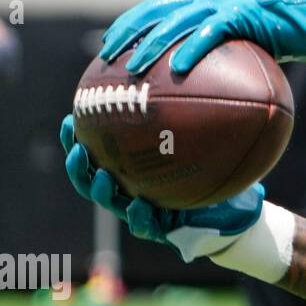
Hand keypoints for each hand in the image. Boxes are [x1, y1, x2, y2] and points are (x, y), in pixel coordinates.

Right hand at [59, 115, 264, 260]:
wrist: (234, 210)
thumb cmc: (215, 172)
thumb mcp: (204, 140)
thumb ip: (191, 116)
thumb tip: (184, 74)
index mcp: (133, 169)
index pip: (98, 153)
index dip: (78, 140)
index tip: (71, 119)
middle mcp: (131, 189)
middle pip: (91, 178)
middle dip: (78, 165)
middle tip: (77, 148)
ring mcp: (143, 211)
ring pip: (110, 203)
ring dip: (100, 190)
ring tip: (100, 175)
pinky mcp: (160, 230)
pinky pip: (144, 226)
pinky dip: (139, 215)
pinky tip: (140, 203)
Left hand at [100, 0, 305, 74]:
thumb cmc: (277, 37)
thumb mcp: (240, 43)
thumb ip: (216, 53)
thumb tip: (193, 85)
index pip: (156, 6)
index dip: (130, 23)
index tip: (108, 45)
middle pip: (157, 11)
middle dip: (129, 33)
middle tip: (107, 57)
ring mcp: (224, 3)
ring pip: (178, 21)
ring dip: (152, 44)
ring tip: (134, 66)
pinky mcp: (242, 14)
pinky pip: (211, 33)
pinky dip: (192, 50)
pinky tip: (178, 69)